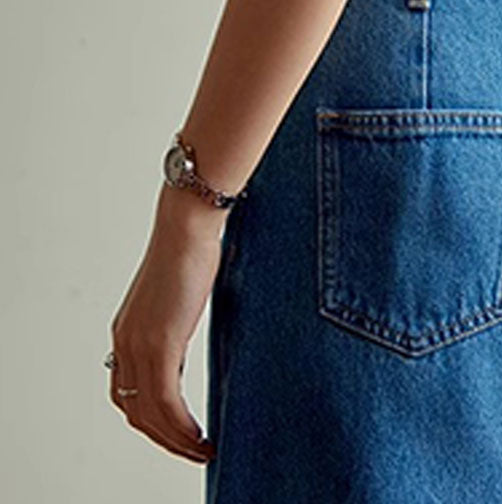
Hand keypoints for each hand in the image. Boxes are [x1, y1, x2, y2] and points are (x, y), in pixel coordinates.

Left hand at [107, 185, 225, 463]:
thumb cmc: (190, 249)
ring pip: (149, 414)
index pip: (128, 392)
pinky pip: (166, 402)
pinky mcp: (161, 343)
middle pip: (135, 411)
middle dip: (162, 439)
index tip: (175, 432)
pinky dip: (181, 427)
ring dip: (174, 440)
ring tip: (200, 450)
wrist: (188, 225)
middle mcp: (126, 342)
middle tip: (191, 450)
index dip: (149, 420)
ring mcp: (140, 344)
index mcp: (127, 331)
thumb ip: (174, 323)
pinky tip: (199, 436)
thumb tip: (185, 342)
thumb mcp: (176, 296)